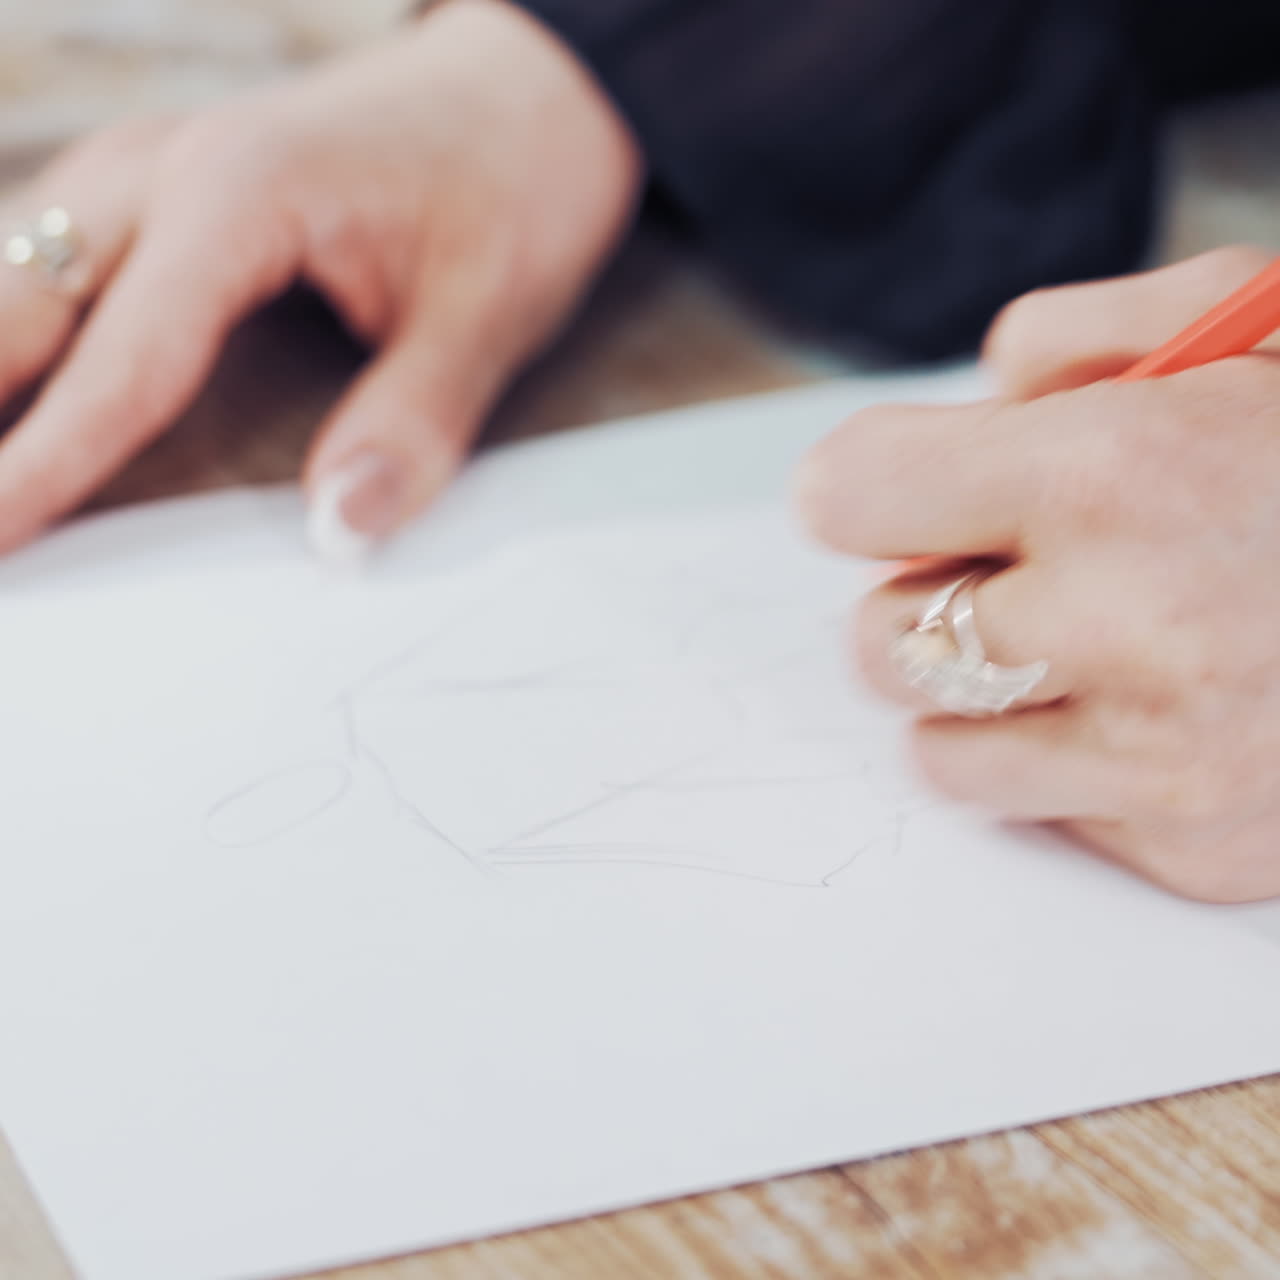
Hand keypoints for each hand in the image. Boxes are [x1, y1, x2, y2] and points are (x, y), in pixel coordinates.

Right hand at [0, 0, 640, 562]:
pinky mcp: (156, 190)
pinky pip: (43, 258)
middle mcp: (164, 169)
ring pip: (8, 273)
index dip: (43, 465)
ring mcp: (148, 169)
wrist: (527, 92)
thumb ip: (414, 422)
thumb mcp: (489, 312)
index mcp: (238, 195)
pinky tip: (11, 396)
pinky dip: (11, 333)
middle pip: (12, 306)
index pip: (118, 361)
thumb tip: (341, 530)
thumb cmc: (511, 185)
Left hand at [796, 248, 1279, 902]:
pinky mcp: (1203, 850)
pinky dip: (1069, 763)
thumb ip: (1068, 339)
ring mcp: (1169, 758)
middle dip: (924, 600)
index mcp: (1115, 472)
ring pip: (936, 748)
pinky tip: (1157, 710)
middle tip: (1006, 575)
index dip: (864, 491)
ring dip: (977, 695)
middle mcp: (1132, 627)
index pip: (849, 499)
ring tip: (1072, 646)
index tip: (896, 494)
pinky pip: (1044, 813)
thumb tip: (956, 413)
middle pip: (879, 640)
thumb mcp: (1240, 321)